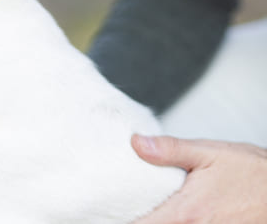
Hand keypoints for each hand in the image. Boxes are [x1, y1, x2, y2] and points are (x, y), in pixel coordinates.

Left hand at [132, 134, 266, 222]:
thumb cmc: (250, 172)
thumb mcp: (208, 153)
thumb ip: (169, 150)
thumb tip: (136, 143)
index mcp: (186, 212)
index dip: (123, 219)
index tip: (109, 210)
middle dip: (139, 219)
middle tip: (125, 206)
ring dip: (157, 221)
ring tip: (145, 208)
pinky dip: (173, 223)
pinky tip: (166, 213)